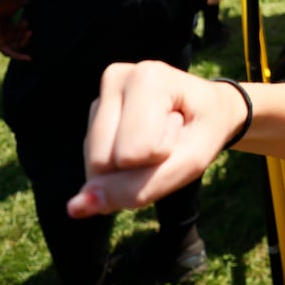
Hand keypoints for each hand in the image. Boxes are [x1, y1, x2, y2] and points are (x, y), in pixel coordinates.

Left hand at [0, 0, 31, 59]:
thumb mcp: (15, 3)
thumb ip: (23, 2)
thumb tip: (31, 1)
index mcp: (6, 23)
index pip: (18, 31)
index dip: (25, 28)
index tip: (27, 21)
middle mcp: (3, 32)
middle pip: (18, 39)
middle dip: (26, 35)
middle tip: (29, 29)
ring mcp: (1, 39)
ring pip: (17, 46)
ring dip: (25, 40)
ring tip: (28, 32)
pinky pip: (10, 53)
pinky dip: (19, 56)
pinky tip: (29, 58)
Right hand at [67, 61, 241, 218]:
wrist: (209, 111)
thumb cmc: (205, 132)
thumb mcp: (190, 163)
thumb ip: (138, 188)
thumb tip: (75, 207)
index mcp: (147, 79)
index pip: (132, 154)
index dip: (162, 157)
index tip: (182, 130)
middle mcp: (115, 77)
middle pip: (103, 162)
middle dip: (139, 168)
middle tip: (168, 139)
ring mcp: (100, 95)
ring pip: (94, 167)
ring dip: (129, 170)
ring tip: (155, 140)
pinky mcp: (93, 114)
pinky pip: (94, 166)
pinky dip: (119, 169)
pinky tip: (138, 143)